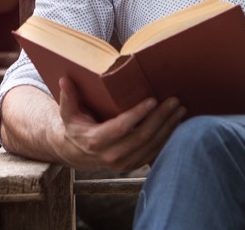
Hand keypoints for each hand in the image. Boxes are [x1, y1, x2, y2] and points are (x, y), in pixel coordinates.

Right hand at [55, 77, 185, 171]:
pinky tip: (176, 124)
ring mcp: (124, 163)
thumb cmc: (75, 127)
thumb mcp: (67, 113)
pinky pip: (154, 152)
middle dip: (161, 118)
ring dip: (169, 127)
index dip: (138, 114)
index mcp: (96, 141)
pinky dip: (168, 138)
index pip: (121, 127)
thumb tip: (64, 79)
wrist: (76, 153)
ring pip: (152, 146)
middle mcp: (111, 156)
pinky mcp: (133, 165)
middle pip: (142, 136)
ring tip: (180, 109)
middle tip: (174, 101)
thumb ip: (67, 97)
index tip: (152, 100)